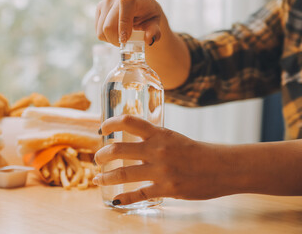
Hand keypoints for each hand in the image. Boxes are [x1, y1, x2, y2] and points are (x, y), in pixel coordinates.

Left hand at [93, 115, 231, 205]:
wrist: (223, 167)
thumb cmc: (199, 152)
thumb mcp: (175, 139)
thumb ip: (154, 140)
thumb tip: (134, 143)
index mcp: (160, 133)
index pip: (129, 121)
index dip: (110, 123)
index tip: (102, 129)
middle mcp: (157, 150)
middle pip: (118, 149)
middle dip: (102, 155)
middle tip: (97, 159)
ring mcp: (161, 171)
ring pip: (123, 173)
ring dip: (105, 177)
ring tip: (98, 178)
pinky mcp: (166, 189)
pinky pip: (138, 194)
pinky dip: (123, 199)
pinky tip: (115, 201)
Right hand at [95, 0, 162, 45]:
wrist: (140, 4)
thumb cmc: (148, 13)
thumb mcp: (155, 21)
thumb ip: (154, 30)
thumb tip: (149, 39)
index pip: (124, 12)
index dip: (123, 28)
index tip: (126, 39)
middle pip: (108, 26)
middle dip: (116, 40)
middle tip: (125, 43)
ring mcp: (105, 1)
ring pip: (101, 30)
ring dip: (111, 39)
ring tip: (122, 36)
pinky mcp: (99, 8)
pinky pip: (98, 30)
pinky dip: (106, 35)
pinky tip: (116, 31)